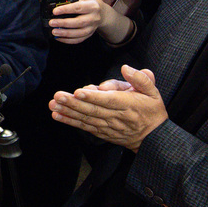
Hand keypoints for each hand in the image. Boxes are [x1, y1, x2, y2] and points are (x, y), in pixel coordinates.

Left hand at [47, 0, 109, 43]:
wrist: (102, 13)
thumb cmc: (90, 4)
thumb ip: (73, 0)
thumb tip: (58, 5)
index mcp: (92, 6)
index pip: (78, 7)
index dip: (66, 9)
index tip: (55, 11)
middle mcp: (94, 18)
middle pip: (79, 22)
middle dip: (64, 23)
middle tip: (52, 23)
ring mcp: (92, 27)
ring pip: (79, 33)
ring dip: (65, 33)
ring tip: (54, 31)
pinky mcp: (89, 34)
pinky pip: (78, 39)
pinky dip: (68, 40)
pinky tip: (59, 37)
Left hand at [49, 65, 167, 150]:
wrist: (153, 138)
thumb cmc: (152, 111)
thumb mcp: (153, 92)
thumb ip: (141, 78)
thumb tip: (126, 68)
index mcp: (129, 104)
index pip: (109, 100)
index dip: (93, 97)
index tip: (79, 92)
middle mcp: (117, 116)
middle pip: (93, 110)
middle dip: (74, 103)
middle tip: (58, 96)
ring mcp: (108, 126)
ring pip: (86, 118)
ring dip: (68, 112)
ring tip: (54, 105)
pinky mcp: (103, 132)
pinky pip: (85, 126)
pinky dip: (71, 121)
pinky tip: (58, 116)